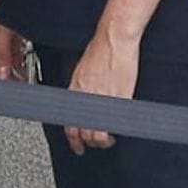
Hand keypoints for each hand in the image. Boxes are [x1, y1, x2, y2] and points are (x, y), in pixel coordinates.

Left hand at [64, 26, 139, 154]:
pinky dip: (116, 130)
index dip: (73, 139)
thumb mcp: (83, 71)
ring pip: (98, 134)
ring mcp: (101, 100)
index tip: (78, 146)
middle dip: (90, 142)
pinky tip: (119, 129)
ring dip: (104, 140)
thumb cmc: (101, 51)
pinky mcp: (119, 98)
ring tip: (109, 138)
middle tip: (97, 144)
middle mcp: (85, 98)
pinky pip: (115, 124)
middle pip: (84, 133)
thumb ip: (82, 89)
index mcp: (75, 91)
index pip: (69, 124)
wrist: (114, 40)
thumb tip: (84, 100)